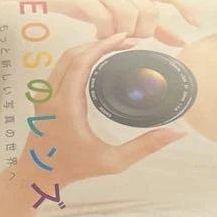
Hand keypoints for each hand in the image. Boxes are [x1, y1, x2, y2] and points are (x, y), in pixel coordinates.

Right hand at [0, 0, 198, 43]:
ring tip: (110, 40)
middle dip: (141, 32)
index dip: (183, 7)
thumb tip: (178, 40)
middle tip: (128, 40)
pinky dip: (103, 33)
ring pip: (127, 16)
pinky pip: (103, 18)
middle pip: (147, 12)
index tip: (195, 24)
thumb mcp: (127, 18)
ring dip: (120, 34)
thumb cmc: (96, 9)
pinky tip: (98, 38)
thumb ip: (152, 27)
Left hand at [26, 33, 183, 186]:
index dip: (105, 45)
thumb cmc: (75, 169)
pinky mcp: (41, 97)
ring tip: (112, 47)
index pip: (82, 62)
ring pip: (64, 58)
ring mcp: (42, 95)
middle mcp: (50, 97)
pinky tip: (93, 59)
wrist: (40, 176)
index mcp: (65, 107)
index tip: (126, 39)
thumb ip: (144, 147)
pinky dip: (76, 58)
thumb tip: (176, 133)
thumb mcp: (113, 162)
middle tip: (126, 42)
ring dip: (87, 48)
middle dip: (100, 43)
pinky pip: (58, 68)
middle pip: (74, 53)